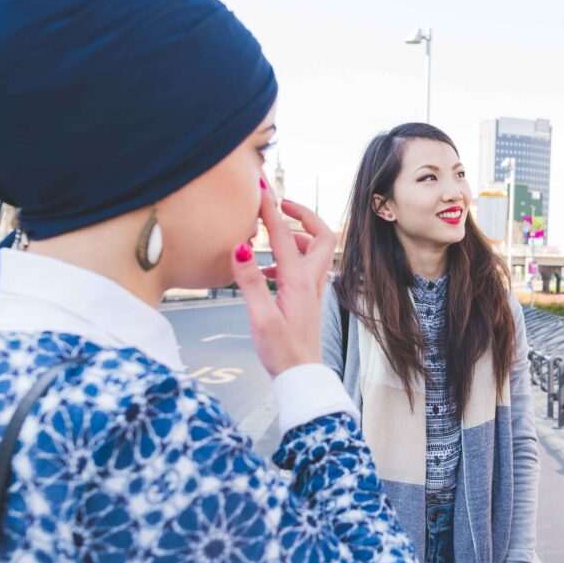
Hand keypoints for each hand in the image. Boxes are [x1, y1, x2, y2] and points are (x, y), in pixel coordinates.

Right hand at [230, 181, 336, 376]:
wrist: (300, 376)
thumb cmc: (280, 351)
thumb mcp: (259, 317)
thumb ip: (249, 282)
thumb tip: (241, 247)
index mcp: (297, 281)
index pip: (284, 234)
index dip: (271, 208)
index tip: (261, 187)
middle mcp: (310, 281)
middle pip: (322, 235)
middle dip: (304, 214)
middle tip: (282, 205)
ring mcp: (312, 290)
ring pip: (315, 251)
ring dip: (297, 235)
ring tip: (271, 233)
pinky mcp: (308, 299)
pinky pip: (305, 268)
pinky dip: (289, 257)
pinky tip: (266, 270)